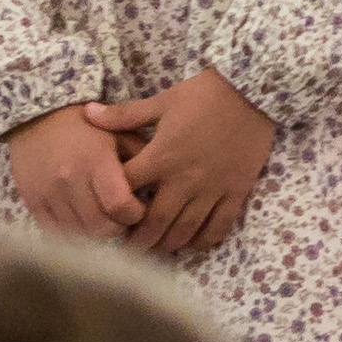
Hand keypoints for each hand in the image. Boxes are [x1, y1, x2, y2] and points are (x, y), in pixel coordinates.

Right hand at [4, 105, 141, 239]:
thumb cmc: (89, 128)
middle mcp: (69, 181)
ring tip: (107, 221)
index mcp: (96, 162)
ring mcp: (48, 194)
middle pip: (99, 226)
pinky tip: (85, 223)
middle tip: (126, 220)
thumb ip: (142, 159)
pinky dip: (73, 233)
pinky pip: (55, 232)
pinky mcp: (32, 203)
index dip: (136, 215)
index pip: (119, 205)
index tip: (142, 210)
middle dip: (119, 228)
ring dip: (96, 233)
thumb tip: (161, 188)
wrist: (39, 121)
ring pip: (78, 233)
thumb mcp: (121, 134)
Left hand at [93, 73, 275, 259]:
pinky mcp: (236, 190)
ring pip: (185, 230)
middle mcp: (183, 179)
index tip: (105, 216)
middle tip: (127, 252)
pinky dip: (204, 240)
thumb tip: (85, 114)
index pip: (125, 193)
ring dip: (167, 245)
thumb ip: (124, 114)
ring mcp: (212, 188)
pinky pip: (219, 225)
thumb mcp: (162, 100)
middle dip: (137, 242)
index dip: (111, 208)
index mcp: (161, 157)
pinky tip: (193, 243)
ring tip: (155, 250)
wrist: (255, 90)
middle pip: (153, 223)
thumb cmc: (206, 94)